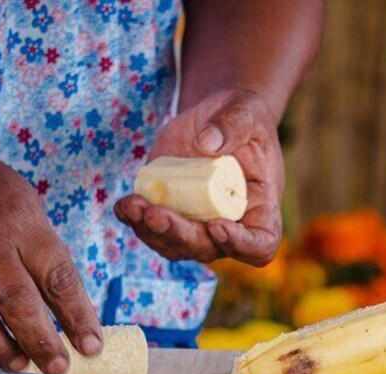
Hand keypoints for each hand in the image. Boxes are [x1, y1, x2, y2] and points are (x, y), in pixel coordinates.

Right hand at [0, 143, 101, 373]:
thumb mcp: (30, 211)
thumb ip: (48, 259)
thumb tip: (76, 315)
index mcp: (22, 227)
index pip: (57, 278)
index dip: (78, 317)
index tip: (92, 346)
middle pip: (15, 301)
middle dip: (40, 341)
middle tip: (58, 368)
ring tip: (20, 365)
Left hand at [115, 89, 283, 265]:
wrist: (216, 117)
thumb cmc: (243, 116)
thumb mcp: (247, 111)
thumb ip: (233, 125)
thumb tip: (206, 143)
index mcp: (260, 207)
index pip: (260, 244)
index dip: (241, 245)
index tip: (217, 225)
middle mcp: (230, 223)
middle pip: (208, 249)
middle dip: (180, 235)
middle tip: (156, 214)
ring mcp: (197, 221)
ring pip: (175, 245)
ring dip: (151, 231)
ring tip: (132, 205)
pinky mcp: (171, 210)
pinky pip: (151, 227)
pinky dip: (135, 219)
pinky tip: (125, 204)